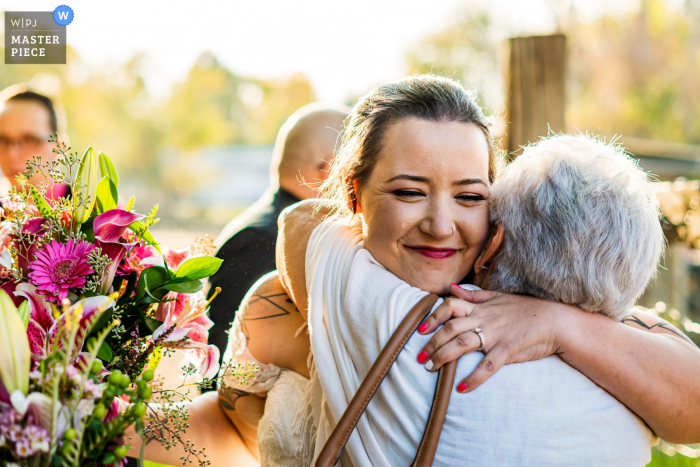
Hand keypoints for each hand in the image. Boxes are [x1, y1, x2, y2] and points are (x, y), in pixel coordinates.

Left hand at [417, 284, 572, 392]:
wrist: (554, 320)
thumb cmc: (525, 310)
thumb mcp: (498, 297)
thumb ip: (473, 295)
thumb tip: (451, 289)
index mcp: (480, 307)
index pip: (449, 306)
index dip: (433, 317)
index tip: (420, 329)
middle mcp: (484, 318)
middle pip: (450, 328)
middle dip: (431, 343)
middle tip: (419, 357)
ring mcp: (496, 334)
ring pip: (463, 344)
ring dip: (443, 357)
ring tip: (430, 369)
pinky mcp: (508, 349)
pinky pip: (488, 365)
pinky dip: (474, 377)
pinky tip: (461, 388)